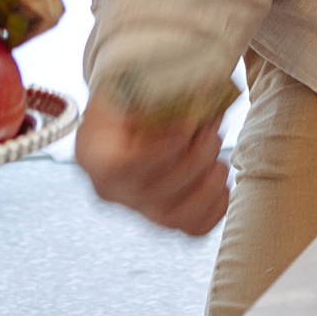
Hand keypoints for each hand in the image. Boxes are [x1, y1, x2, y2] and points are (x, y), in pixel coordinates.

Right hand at [77, 92, 230, 235]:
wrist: (133, 117)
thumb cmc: (135, 98)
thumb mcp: (135, 87)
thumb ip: (159, 94)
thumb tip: (200, 101)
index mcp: (93, 155)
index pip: (118, 168)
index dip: (157, 154)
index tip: (185, 130)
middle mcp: (111, 190)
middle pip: (152, 193)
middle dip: (193, 162)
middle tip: (213, 133)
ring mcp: (137, 208)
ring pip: (173, 218)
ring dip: (206, 189)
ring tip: (221, 162)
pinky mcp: (165, 216)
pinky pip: (192, 228)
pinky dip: (215, 209)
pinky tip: (223, 184)